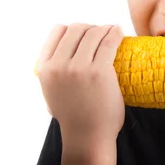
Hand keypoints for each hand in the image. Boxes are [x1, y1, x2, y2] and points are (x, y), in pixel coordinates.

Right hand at [35, 23, 124, 146]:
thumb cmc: (74, 115)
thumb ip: (53, 72)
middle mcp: (58, 65)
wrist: (88, 137)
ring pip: (93, 33)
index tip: (85, 33)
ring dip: (105, 28)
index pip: (57, 31)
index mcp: (45, 68)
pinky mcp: (99, 71)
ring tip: (113, 30)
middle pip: (76, 29)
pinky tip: (119, 32)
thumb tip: (59, 53)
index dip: (73, 28)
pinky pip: (109, 42)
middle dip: (90, 27)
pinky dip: (115, 33)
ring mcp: (78, 67)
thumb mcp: (51, 91)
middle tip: (102, 31)